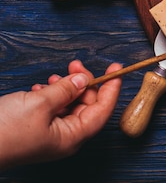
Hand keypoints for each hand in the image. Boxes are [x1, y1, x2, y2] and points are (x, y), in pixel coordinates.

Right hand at [0, 60, 121, 169]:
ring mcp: (50, 135)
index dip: (111, 88)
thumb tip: (85, 80)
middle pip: (87, 106)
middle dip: (84, 83)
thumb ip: (66, 90)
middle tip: (76, 65)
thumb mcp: (40, 103)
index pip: (103, 110)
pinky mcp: (36, 130)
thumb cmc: (4, 132)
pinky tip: (39, 88)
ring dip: (66, 88)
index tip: (116, 68)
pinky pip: (52, 110)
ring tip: (55, 77)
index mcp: (72, 137)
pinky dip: (51, 96)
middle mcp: (65, 138)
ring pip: (69, 106)